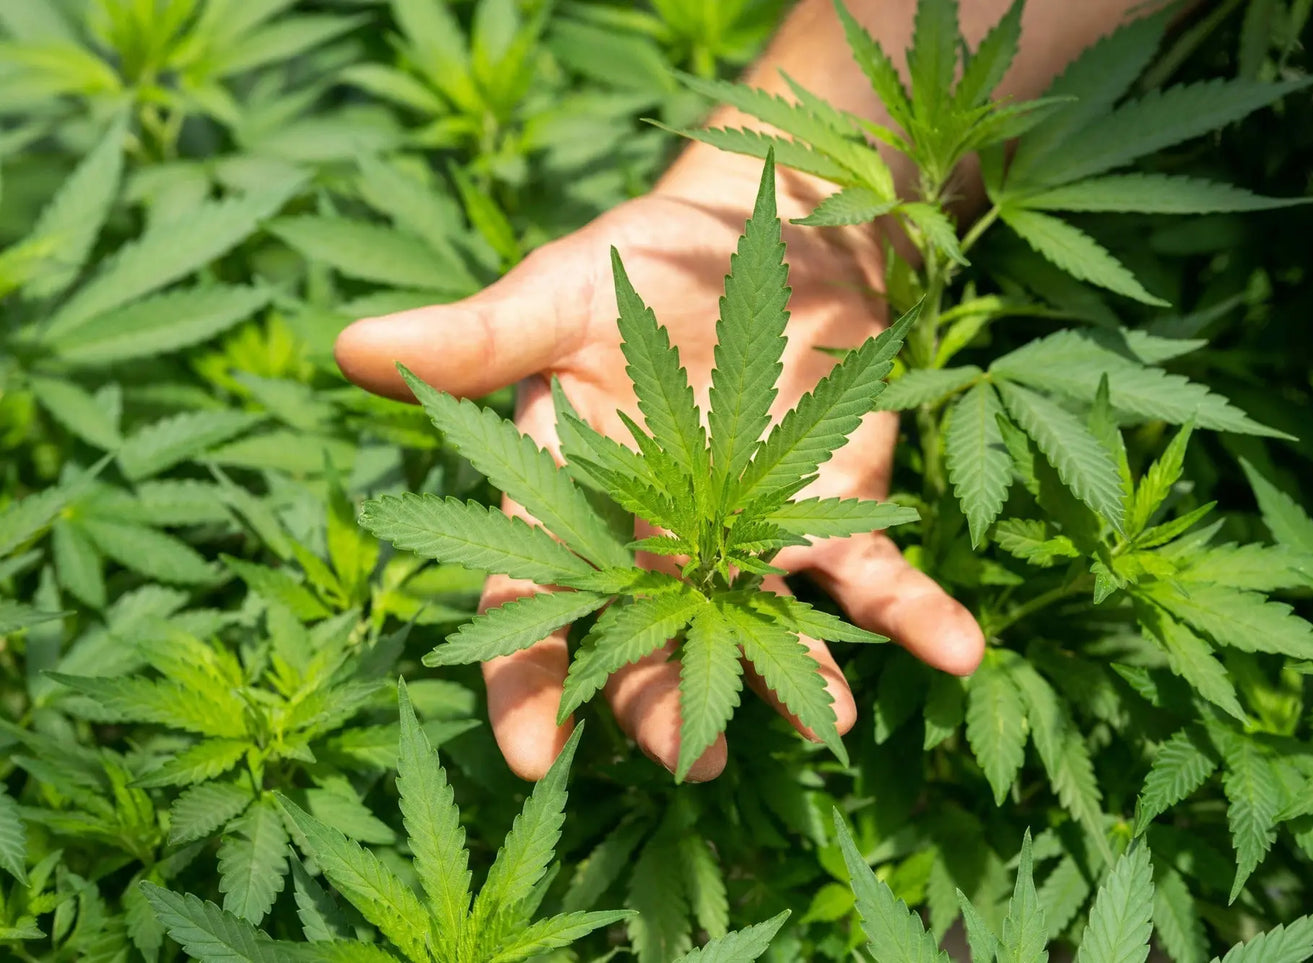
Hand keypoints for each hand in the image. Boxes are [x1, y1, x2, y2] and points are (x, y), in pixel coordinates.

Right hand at [334, 156, 984, 781]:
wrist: (766, 230)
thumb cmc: (643, 258)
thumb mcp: (559, 292)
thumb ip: (478, 339)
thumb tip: (349, 345)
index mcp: (574, 499)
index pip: (535, 602)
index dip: (529, 677)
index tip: (533, 754)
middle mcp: (658, 538)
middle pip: (651, 635)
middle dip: (666, 697)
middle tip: (693, 755)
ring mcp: (749, 535)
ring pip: (760, 623)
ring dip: (793, 673)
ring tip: (826, 717)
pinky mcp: (832, 512)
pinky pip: (873, 576)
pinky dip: (914, 613)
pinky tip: (958, 651)